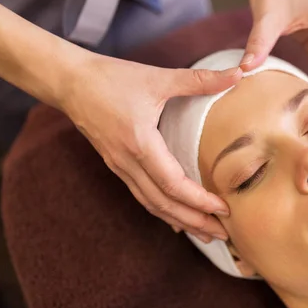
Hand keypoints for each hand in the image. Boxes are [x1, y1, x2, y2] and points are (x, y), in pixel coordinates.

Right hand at [60, 53, 241, 241]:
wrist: (69, 81)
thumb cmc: (111, 78)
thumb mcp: (157, 77)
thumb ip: (199, 79)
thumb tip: (239, 73)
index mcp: (140, 144)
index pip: (173, 184)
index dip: (199, 201)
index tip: (224, 210)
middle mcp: (127, 162)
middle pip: (163, 204)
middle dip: (195, 221)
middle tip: (223, 234)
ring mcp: (120, 166)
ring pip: (151, 204)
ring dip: (180, 220)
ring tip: (206, 232)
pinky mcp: (117, 165)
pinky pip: (142, 195)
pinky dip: (162, 210)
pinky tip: (177, 219)